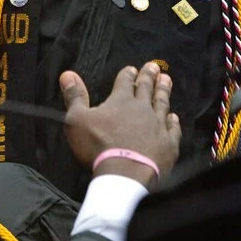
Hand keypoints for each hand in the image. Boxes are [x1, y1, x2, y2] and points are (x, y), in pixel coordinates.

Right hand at [61, 62, 180, 186]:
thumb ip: (74, 96)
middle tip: (154, 66)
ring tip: (166, 80)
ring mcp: (157, 124)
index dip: (128, 74)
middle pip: (147, 87)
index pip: (125, 82)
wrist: (124, 174)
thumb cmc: (98, 146)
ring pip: (162, 102)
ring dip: (163, 90)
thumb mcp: (77, 120)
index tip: (132, 68)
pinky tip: (173, 117)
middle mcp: (142, 108)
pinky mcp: (168, 142)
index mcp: (121, 101)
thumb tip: (67, 74)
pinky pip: (172, 129)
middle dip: (149, 76)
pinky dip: (173, 122)